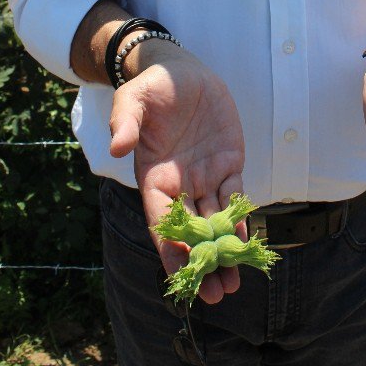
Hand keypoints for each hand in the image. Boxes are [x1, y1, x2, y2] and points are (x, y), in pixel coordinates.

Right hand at [108, 40, 245, 303]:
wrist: (181, 71)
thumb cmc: (152, 88)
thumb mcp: (132, 99)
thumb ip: (124, 121)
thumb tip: (117, 147)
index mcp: (154, 177)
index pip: (161, 220)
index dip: (169, 248)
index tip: (180, 275)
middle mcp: (180, 184)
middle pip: (191, 231)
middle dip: (201, 263)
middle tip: (214, 294)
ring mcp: (205, 176)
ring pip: (215, 221)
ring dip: (223, 251)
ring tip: (232, 284)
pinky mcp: (229, 163)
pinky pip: (236, 196)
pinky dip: (241, 219)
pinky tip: (247, 242)